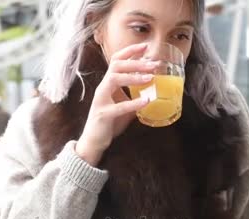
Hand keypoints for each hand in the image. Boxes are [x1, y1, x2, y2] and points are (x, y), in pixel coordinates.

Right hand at [76, 43, 156, 165]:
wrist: (94, 142)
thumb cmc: (109, 122)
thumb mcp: (125, 107)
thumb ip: (135, 98)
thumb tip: (154, 92)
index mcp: (108, 84)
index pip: (116, 61)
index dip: (130, 51)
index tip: (145, 46)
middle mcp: (103, 88)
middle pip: (116, 66)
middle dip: (136, 62)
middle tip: (154, 64)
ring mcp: (101, 100)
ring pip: (114, 79)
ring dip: (133, 77)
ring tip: (150, 78)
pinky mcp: (103, 114)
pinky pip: (119, 107)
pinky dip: (133, 103)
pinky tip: (146, 101)